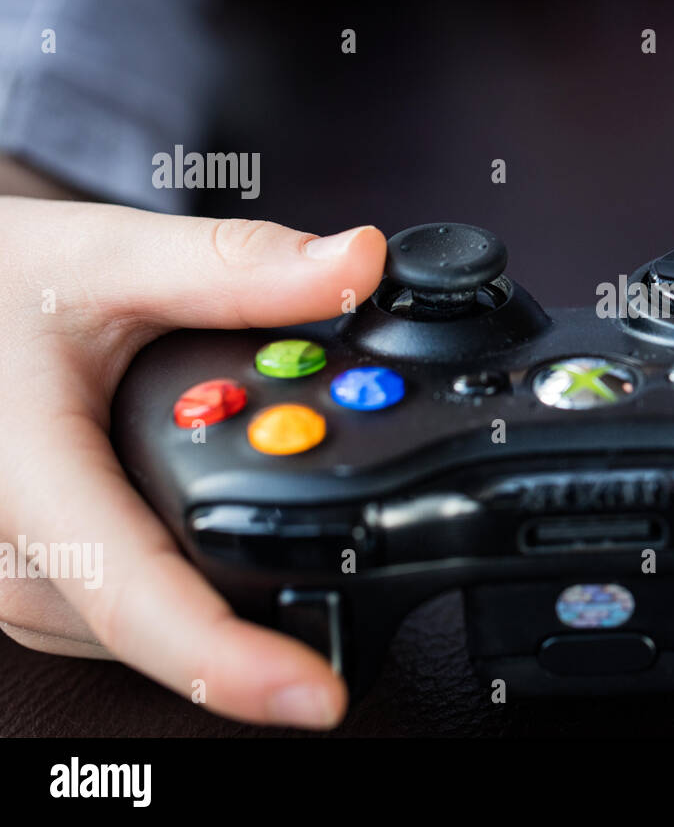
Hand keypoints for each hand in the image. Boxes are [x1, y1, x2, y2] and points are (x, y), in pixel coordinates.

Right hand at [0, 177, 385, 726]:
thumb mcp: (110, 259)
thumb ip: (238, 269)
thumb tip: (358, 264)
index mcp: (26, 481)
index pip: (138, 599)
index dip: (232, 662)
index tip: (316, 695)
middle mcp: (9, 557)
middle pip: (171, 624)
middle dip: (274, 592)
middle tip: (356, 529)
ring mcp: (15, 584)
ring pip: (153, 631)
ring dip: (234, 588)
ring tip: (288, 513)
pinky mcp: (34, 586)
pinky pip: (131, 615)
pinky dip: (194, 580)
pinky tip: (226, 531)